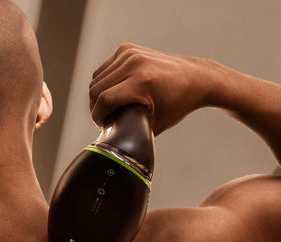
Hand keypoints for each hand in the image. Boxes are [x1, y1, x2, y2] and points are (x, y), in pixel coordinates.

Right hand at [89, 43, 213, 134]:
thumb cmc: (178, 104)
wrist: (196, 78)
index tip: (102, 127)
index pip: (104, 100)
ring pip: (96, 79)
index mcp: (142, 82)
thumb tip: (113, 141)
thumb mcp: (156, 124)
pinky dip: (103, 82)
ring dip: (97, 96)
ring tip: (108, 108)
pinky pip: (103, 69)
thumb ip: (132, 130)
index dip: (98, 117)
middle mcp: (134, 63)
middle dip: (96, 108)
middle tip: (105, 120)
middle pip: (95, 89)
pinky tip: (112, 92)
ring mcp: (130, 53)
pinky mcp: (127, 49)